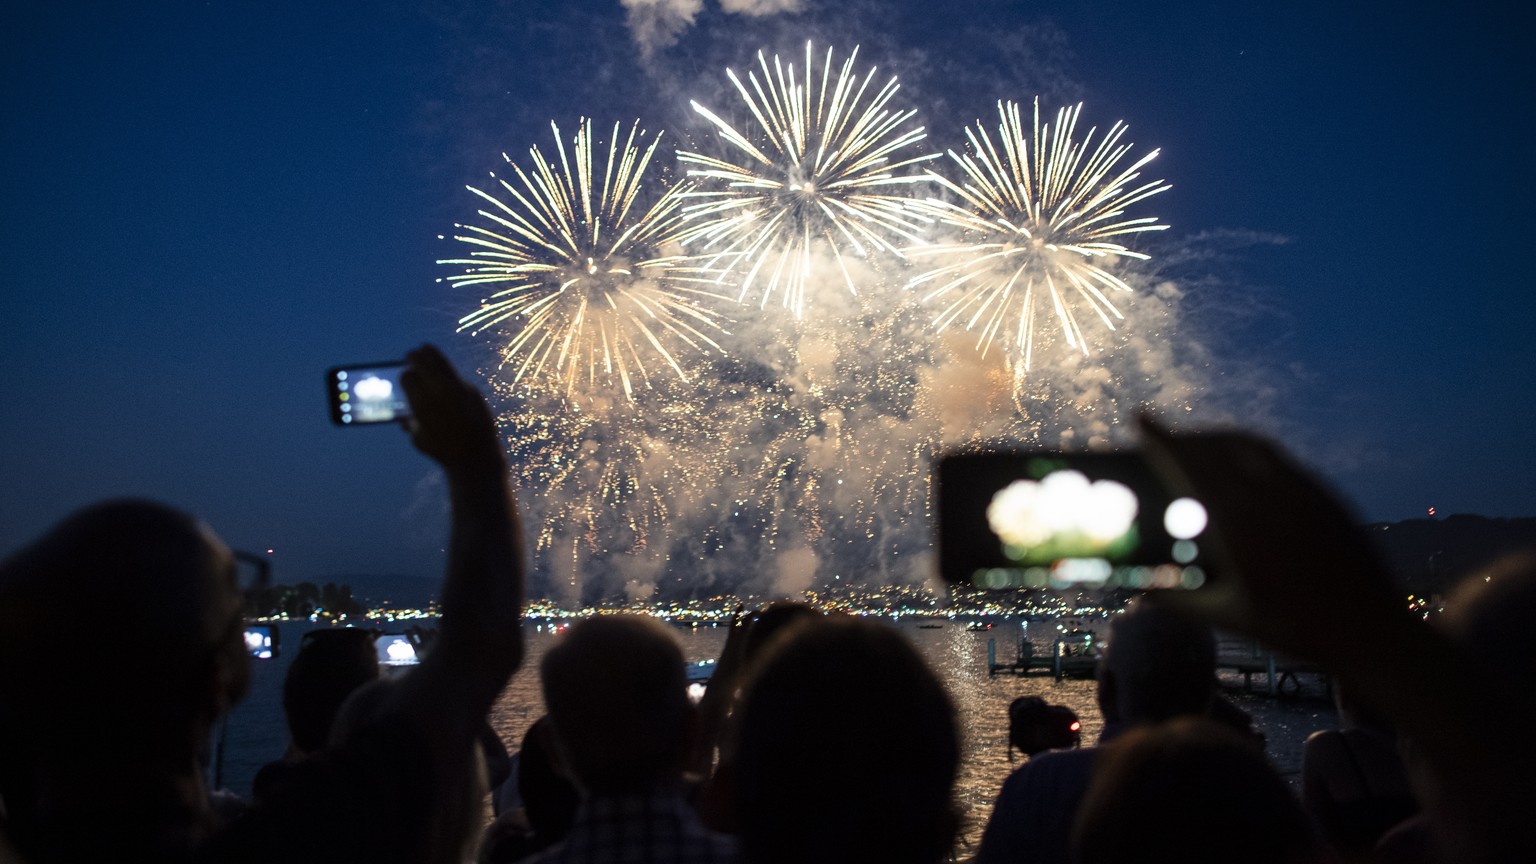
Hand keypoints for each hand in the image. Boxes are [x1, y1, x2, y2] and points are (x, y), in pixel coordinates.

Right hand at [398, 344, 501, 474]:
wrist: (475, 454)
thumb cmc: (442, 449)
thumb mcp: (418, 438)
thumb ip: (409, 422)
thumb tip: (403, 414)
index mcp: (422, 401)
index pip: (407, 376)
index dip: (404, 376)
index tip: (404, 376)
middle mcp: (439, 390)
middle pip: (422, 361)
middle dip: (413, 357)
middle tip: (410, 355)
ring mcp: (457, 387)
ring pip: (441, 360)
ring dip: (430, 354)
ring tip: (425, 349)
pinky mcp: (472, 389)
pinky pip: (455, 375)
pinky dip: (447, 373)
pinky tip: (443, 374)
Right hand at [1136, 416, 1407, 664]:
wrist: (1371, 631)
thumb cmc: (1297, 629)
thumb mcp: (1232, 617)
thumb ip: (1182, 602)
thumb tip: (1142, 593)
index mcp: (1240, 524)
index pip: (1192, 465)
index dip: (1163, 439)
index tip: (1141, 417)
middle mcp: (1271, 496)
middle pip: (1219, 446)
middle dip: (1187, 436)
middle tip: (1166, 440)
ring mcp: (1303, 491)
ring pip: (1252, 445)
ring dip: (1220, 438)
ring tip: (1203, 447)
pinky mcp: (1326, 496)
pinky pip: (1280, 458)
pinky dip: (1251, 452)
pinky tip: (1247, 469)